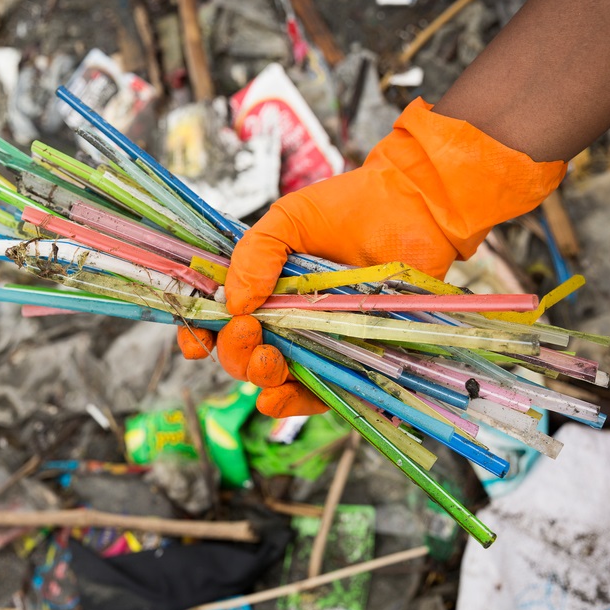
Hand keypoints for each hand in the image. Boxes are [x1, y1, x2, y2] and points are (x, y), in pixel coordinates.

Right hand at [179, 99, 565, 416]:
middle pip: (241, 356)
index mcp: (259, 289)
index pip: (217, 323)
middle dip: (235, 352)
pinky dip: (296, 400)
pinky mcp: (350, 359)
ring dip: (260, 377)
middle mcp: (282, 321)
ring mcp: (316, 343)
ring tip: (269, 358)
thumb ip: (255, 253)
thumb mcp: (289, 219)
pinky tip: (279, 394)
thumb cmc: (349, 209)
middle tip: (249, 330)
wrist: (412, 210)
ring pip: (273, 380)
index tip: (197, 341)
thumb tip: (233, 302)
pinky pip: (318, 393)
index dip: (200, 338)